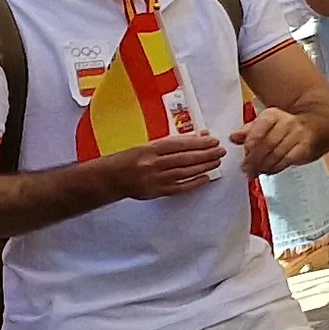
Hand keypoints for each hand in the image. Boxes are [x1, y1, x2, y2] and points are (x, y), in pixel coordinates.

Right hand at [103, 130, 224, 200]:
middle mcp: (152, 165)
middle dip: (206, 154)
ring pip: (185, 172)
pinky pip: (180, 187)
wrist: (108, 179)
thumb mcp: (144, 146)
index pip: (179, 145)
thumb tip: (196, 137)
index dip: (198, 142)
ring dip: (204, 167)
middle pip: (185, 159)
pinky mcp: (156, 192)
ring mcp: (155, 180)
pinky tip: (206, 177)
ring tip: (217, 161)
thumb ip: (168, 143)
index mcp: (148, 150)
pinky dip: (194, 182)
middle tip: (220, 150)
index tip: (212, 140)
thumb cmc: (127, 159)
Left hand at [234, 106, 323, 174]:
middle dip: (254, 158)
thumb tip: (234, 138)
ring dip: (263, 166)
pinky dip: (275, 168)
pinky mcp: (305, 148)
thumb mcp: (267, 123)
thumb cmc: (289, 126)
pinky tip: (268, 171)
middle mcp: (288, 123)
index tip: (245, 151)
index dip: (251, 140)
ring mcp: (298, 136)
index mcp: (274, 114)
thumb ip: (249, 131)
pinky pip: (287, 160)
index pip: (260, 126)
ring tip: (254, 172)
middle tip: (245, 168)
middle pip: (267, 143)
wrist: (319, 125)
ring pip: (276, 154)